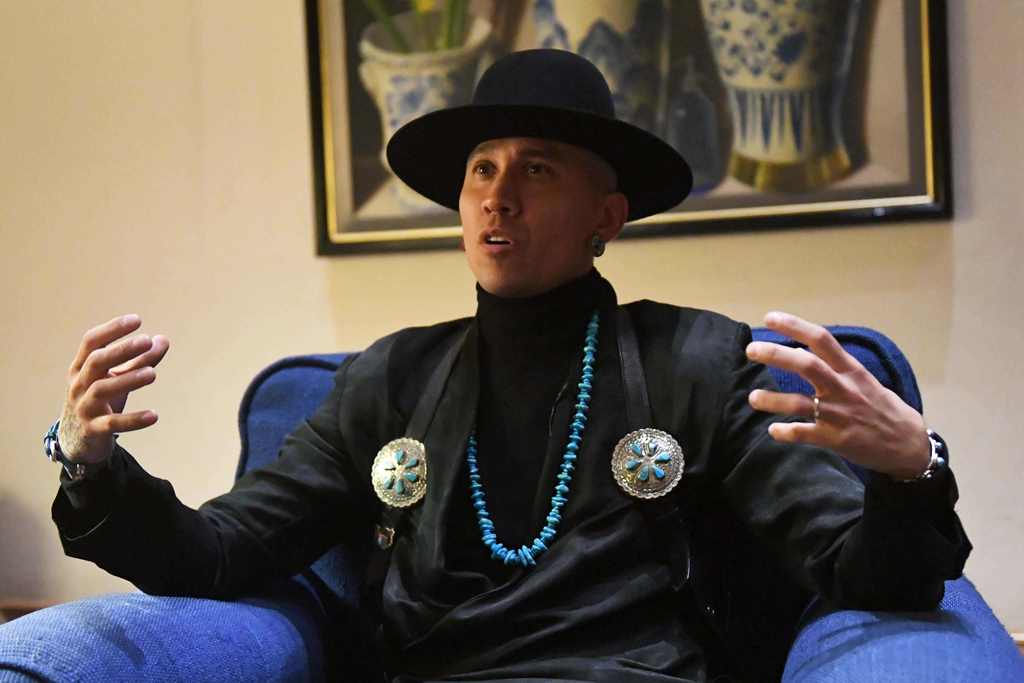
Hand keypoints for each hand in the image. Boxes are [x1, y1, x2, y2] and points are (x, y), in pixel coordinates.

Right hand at [59, 314, 170, 464]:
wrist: (77, 440)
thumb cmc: (101, 400)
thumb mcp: (117, 378)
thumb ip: (139, 360)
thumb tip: (163, 340)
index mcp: (81, 367)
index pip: (91, 342)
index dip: (112, 329)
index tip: (137, 320)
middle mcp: (78, 384)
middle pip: (96, 361)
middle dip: (121, 349)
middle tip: (146, 340)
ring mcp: (83, 407)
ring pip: (102, 389)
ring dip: (128, 379)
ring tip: (153, 373)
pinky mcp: (92, 430)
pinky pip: (112, 424)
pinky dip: (133, 420)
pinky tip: (154, 416)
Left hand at [744, 312, 929, 479]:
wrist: (908, 445)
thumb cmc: (883, 409)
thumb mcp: (864, 380)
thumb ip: (836, 366)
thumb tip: (802, 349)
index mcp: (851, 370)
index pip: (822, 340)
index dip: (795, 326)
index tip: (770, 318)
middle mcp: (844, 388)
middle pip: (807, 365)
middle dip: (776, 355)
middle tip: (752, 350)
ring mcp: (839, 414)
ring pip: (799, 403)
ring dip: (772, 400)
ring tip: (753, 398)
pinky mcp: (836, 439)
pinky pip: (805, 434)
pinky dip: (786, 432)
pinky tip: (773, 431)